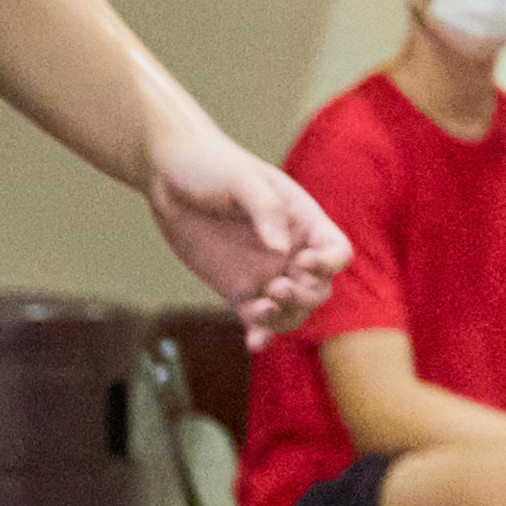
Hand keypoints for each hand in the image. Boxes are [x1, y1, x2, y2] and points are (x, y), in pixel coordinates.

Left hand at [149, 129, 347, 341]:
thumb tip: (281, 250)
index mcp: (302, 221)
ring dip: (284, 318)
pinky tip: (253, 342)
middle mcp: (290, 251)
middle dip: (305, 295)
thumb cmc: (210, 163)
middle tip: (276, 286)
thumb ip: (264, 209)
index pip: (337, 253)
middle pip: (319, 288)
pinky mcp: (237, 289)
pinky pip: (256, 320)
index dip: (328, 265)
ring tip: (260, 310)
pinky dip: (260, 334)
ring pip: (293, 311)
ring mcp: (264, 272)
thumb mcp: (240, 178)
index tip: (301, 262)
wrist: (168, 173)